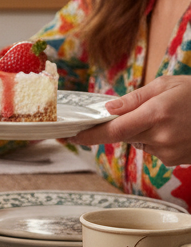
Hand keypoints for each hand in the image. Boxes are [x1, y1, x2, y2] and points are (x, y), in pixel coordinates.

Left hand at [69, 76, 190, 165]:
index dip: (89, 135)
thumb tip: (108, 109)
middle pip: (123, 136)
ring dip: (142, 132)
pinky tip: (175, 129)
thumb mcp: (166, 85)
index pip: (113, 130)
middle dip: (121, 125)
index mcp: (157, 114)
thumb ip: (134, 99)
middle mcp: (162, 136)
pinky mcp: (176, 161)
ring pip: (139, 143)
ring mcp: (170, 152)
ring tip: (168, 117)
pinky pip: (154, 150)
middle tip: (140, 111)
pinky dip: (156, 140)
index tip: (71, 137)